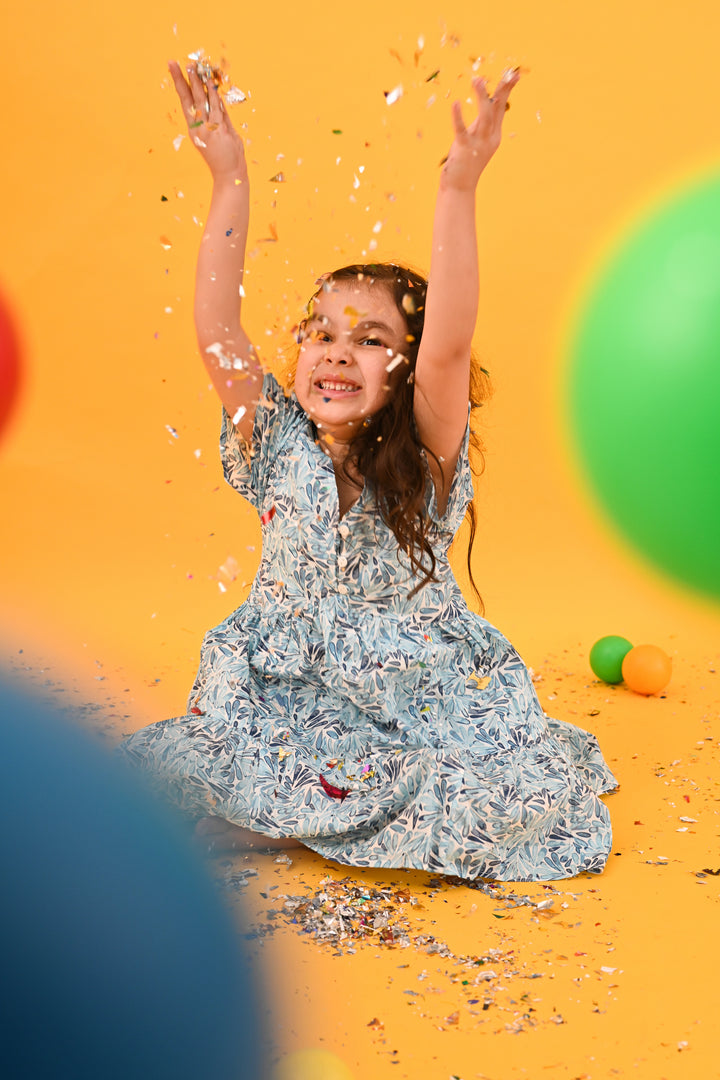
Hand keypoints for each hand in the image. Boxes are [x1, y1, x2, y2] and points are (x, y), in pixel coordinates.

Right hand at [168, 60, 247, 183]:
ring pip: (202, 101)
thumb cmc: (223, 157)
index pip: (185, 102)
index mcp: (195, 129)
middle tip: (180, 64)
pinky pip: (217, 109)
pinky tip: (211, 84)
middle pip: (190, 99)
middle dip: (186, 80)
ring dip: (198, 83)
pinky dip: (214, 95)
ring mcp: (209, 130)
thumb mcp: (217, 135)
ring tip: (193, 68)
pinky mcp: (220, 132)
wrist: (229, 175)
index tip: (173, 68)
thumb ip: (218, 117)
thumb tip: (218, 100)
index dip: (179, 84)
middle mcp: (199, 128)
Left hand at [442, 69, 520, 190]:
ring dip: (481, 98)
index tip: (515, 74)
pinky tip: (456, 104)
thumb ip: (482, 124)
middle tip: (508, 73)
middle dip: (503, 90)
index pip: (502, 108)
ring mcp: (478, 143)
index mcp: (494, 134)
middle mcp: (490, 137)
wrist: (460, 186)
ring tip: (477, 80)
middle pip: (498, 109)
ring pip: (484, 116)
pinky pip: (461, 130)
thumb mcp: (478, 140)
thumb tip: (486, 104)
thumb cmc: (467, 161)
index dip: (507, 90)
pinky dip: (458, 117)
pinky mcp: (464, 149)